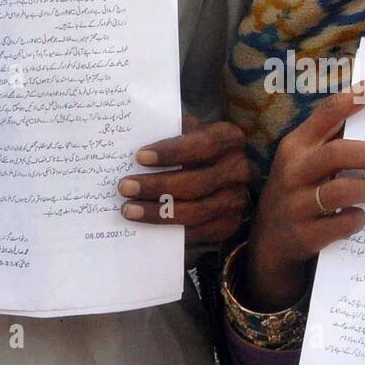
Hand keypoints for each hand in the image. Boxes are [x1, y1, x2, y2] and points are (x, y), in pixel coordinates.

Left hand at [118, 113, 249, 246]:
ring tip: (129, 209)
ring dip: (159, 213)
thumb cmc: (190, 147)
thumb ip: (169, 131)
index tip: (140, 156)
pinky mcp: (229, 224)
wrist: (213, 172)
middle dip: (158, 186)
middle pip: (198, 182)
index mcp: (229, 138)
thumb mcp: (185, 132)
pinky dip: (171, 230)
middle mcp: (239, 169)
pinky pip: (199, 232)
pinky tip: (147, 226)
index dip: (173, 152)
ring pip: (197, 211)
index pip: (205, 144)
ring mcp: (237, 199)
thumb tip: (137, 138)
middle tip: (125, 187)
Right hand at [243, 77, 364, 311]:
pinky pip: (344, 224)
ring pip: (343, 191)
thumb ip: (331, 142)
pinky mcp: (305, 234)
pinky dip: (357, 220)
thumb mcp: (304, 161)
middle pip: (339, 153)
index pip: (329, 111)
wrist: (270, 241)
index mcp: (295, 145)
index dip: (360, 95)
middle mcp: (292, 171)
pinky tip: (356, 218)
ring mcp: (296, 204)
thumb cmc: (299, 190)